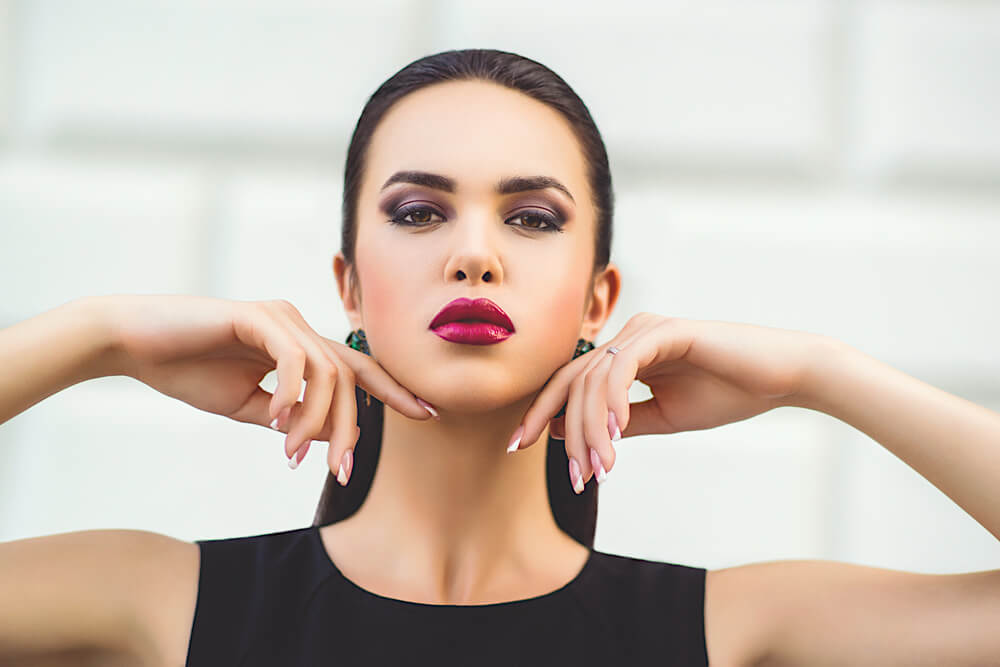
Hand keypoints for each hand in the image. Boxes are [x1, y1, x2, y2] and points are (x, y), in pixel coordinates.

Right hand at [98, 294, 432, 477]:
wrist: (134, 346)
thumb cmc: (190, 371)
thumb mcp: (251, 407)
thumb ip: (292, 419)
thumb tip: (332, 436)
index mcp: (300, 345)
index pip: (358, 368)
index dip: (394, 390)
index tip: (427, 414)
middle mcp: (298, 325)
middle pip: (352, 375)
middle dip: (355, 426)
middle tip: (343, 470)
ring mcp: (280, 316)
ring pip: (328, 372)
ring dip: (316, 420)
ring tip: (292, 454)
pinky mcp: (256, 315)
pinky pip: (294, 357)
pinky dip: (292, 393)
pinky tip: (276, 421)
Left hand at [511, 312, 831, 490]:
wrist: (782, 377)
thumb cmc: (727, 395)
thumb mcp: (663, 418)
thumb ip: (617, 423)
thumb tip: (567, 433)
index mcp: (623, 354)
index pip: (569, 382)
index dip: (542, 412)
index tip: (519, 447)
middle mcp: (627, 336)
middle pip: (571, 380)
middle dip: (559, 428)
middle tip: (571, 476)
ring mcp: (644, 330)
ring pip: (594, 380)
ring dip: (592, 430)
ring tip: (600, 470)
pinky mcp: (665, 331)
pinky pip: (622, 367)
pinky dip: (613, 401)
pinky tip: (616, 435)